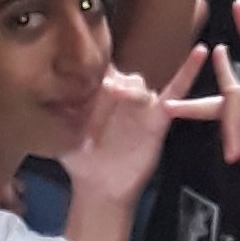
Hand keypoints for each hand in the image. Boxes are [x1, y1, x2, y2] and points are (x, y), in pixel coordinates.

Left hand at [65, 50, 208, 215]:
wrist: (100, 187)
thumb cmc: (80, 160)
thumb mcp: (62, 135)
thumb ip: (56, 116)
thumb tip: (40, 98)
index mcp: (97, 95)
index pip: (99, 69)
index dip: (94, 63)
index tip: (86, 58)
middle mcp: (120, 95)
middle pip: (121, 75)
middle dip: (114, 80)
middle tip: (104, 90)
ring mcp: (141, 105)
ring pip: (140, 85)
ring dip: (131, 90)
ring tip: (120, 96)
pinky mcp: (159, 118)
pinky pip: (176, 91)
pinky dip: (188, 71)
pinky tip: (199, 53)